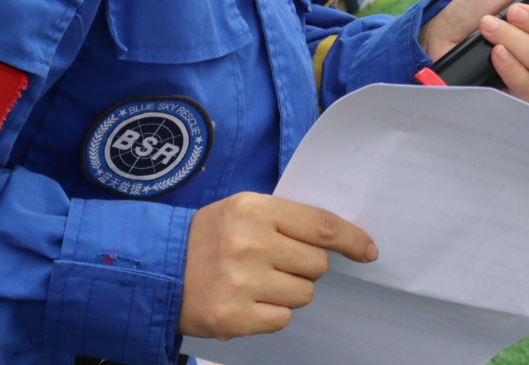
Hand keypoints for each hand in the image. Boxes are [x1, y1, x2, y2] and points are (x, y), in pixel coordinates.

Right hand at [179, 192, 376, 338]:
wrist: (159, 268)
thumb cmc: (210, 236)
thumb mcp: (243, 210)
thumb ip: (287, 218)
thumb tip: (340, 239)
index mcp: (255, 209)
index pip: (322, 226)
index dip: (352, 239)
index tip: (369, 250)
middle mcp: (250, 244)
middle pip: (317, 264)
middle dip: (305, 266)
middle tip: (278, 262)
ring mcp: (241, 282)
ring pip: (303, 294)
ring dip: (289, 291)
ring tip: (258, 281)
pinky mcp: (233, 317)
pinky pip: (282, 319)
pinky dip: (271, 313)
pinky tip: (248, 301)